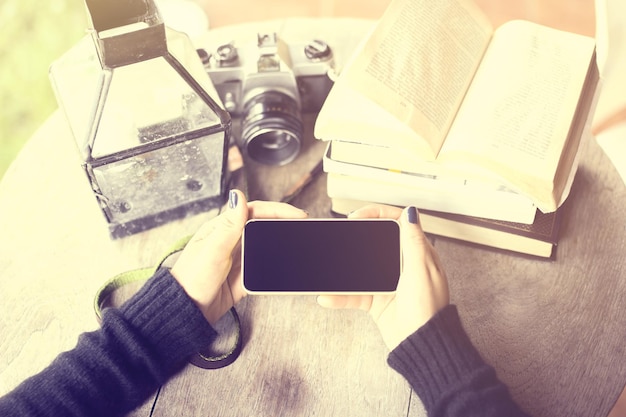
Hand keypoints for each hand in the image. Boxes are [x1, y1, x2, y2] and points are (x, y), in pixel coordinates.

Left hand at [171, 189, 307, 323]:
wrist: (188, 312)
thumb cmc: (192, 279)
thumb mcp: (212, 250)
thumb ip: (228, 225)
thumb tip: (238, 195)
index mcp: (222, 228)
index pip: (254, 211)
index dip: (277, 210)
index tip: (297, 214)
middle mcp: (232, 240)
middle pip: (264, 226)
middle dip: (284, 224)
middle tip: (304, 227)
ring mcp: (239, 259)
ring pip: (266, 245)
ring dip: (282, 244)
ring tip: (301, 244)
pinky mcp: (244, 277)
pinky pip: (265, 268)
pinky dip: (277, 266)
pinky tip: (288, 266)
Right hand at [317, 205, 448, 349]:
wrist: (421, 344)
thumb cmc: (428, 308)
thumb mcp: (421, 269)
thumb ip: (413, 240)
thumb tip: (411, 212)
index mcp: (417, 252)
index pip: (396, 221)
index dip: (376, 213)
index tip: (357, 216)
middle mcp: (401, 263)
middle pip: (374, 240)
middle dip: (354, 237)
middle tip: (339, 234)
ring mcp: (387, 281)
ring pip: (359, 267)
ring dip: (342, 268)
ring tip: (327, 264)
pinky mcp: (376, 300)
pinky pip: (353, 294)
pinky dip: (340, 296)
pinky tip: (327, 296)